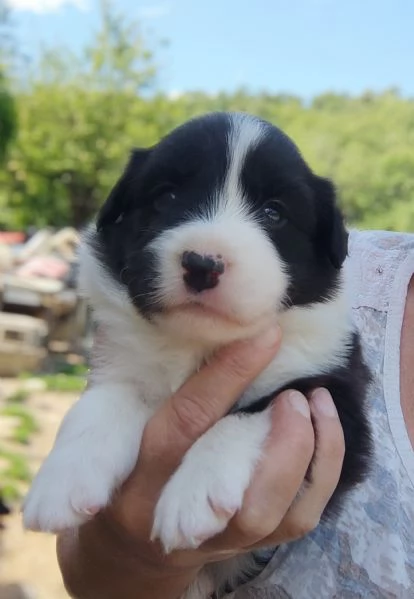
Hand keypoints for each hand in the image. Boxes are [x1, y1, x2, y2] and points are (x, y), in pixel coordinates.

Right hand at [57, 328, 344, 598]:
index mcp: (136, 476)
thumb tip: (183, 313)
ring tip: (317, 402)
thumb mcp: (109, 419)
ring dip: (308, 456)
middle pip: (235, 496)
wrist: (128, 546)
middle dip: (280, 440)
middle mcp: (176, 519)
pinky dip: (322, 472)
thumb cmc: (121, 462)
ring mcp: (217, 538)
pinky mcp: (249, 545)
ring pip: (272, 514)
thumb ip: (136, 377)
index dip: (228, 376)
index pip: (184, 424)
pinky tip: (324, 427)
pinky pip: (298, 519)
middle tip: (297, 394)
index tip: (268, 335)